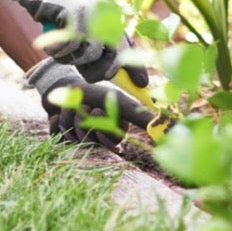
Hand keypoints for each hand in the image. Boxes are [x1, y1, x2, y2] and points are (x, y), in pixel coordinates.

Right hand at [1, 0, 133, 82]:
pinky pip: (71, 47)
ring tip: (61, 51)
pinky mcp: (74, 14)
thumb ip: (96, 46)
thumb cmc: (58, 12)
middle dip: (102, 71)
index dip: (136, 67)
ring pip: (91, 54)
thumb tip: (113, 73)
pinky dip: (58, 51)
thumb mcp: (82, 27)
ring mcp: (91, 13)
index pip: (128, 46)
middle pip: (115, 55)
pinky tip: (51, 43)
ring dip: (73, 59)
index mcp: (109, 17)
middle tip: (87, 74)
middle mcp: (105, 14)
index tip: (142, 84)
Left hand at [26, 59, 153, 148]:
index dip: (103, 127)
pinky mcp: (59, 141)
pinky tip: (58, 113)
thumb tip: (175, 129)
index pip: (111, 143)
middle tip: (85, 106)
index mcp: (112, 136)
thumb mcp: (121, 103)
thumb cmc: (97, 95)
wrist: (67, 87)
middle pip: (88, 138)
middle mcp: (96, 143)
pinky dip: (56, 119)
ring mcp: (77, 143)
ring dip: (69, 114)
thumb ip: (143, 116)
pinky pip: (56, 135)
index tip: (99, 110)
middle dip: (84, 117)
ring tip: (71, 107)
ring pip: (71, 136)